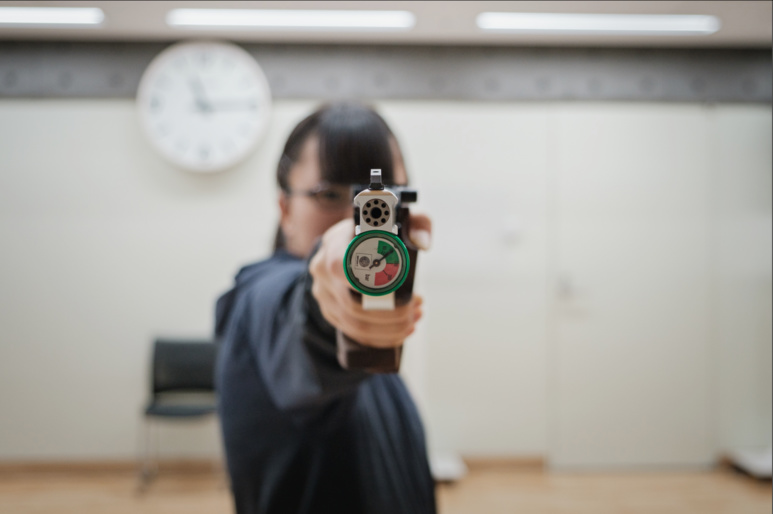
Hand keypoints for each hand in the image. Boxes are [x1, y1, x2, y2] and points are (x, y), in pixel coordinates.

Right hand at [310, 218, 427, 348]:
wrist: (350, 242)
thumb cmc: (378, 230)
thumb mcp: (400, 218)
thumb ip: (417, 223)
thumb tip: (422, 244)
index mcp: (335, 244)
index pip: (340, 265)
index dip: (366, 280)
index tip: (397, 285)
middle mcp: (322, 270)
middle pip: (354, 303)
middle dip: (391, 312)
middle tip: (416, 306)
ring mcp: (324, 294)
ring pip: (355, 323)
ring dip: (390, 327)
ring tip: (414, 318)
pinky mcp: (331, 312)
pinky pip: (354, 333)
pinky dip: (382, 336)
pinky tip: (402, 330)